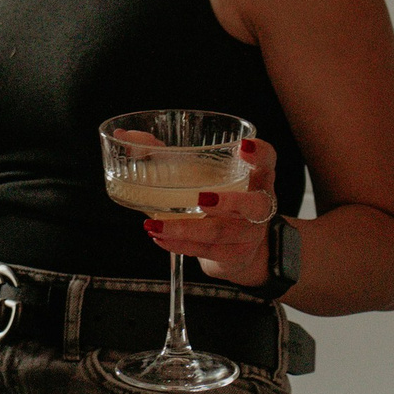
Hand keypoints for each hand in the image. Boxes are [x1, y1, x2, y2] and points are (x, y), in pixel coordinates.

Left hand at [145, 134, 276, 287]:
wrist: (244, 246)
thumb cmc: (220, 199)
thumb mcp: (206, 174)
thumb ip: (168, 153)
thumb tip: (124, 138)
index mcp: (257, 177)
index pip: (268, 160)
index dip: (260, 153)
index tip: (244, 146)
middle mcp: (259, 206)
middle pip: (254, 205)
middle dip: (228, 203)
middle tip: (201, 199)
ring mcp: (249, 234)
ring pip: (220, 233)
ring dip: (185, 230)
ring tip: (155, 226)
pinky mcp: (235, 255)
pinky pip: (206, 252)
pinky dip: (181, 245)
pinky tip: (160, 238)